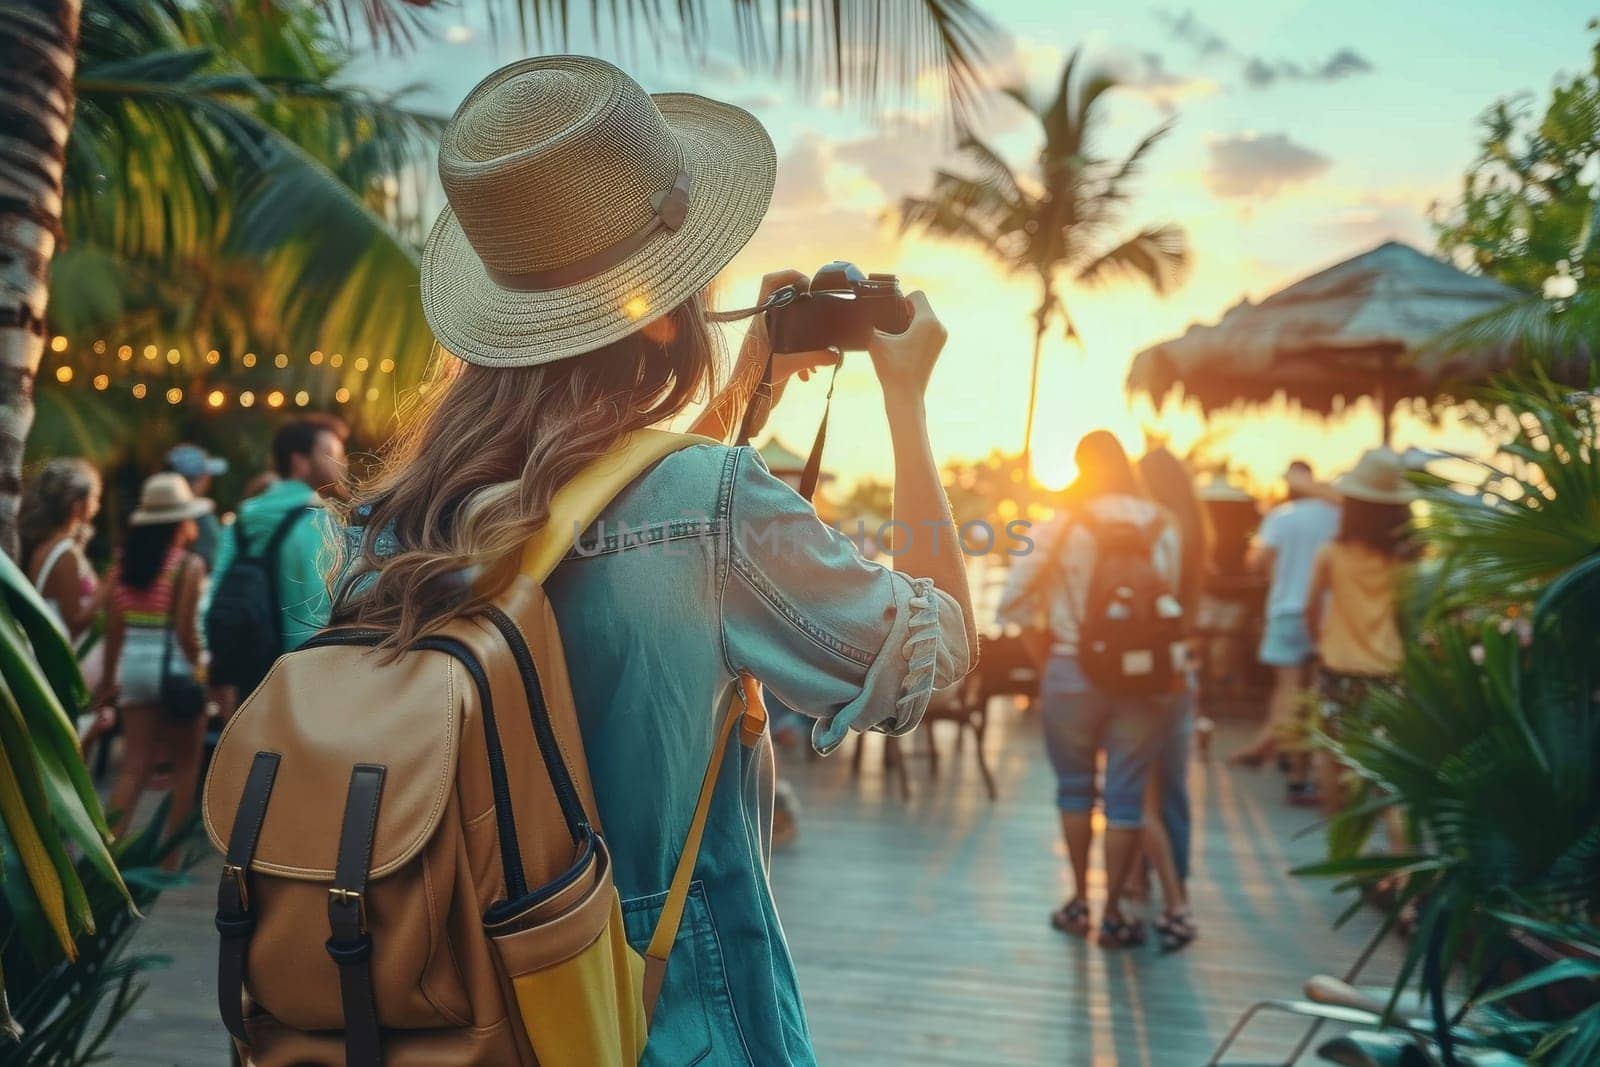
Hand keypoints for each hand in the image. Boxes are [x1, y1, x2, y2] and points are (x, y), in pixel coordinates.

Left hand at [728, 270, 838, 433]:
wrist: (741, 402)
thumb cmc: (753, 381)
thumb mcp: (787, 366)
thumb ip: (813, 358)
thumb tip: (835, 354)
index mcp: (762, 319)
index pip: (769, 283)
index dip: (787, 275)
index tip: (806, 282)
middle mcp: (764, 324)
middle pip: (784, 299)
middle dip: (804, 304)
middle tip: (819, 309)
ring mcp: (768, 338)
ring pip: (789, 322)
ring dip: (805, 332)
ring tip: (819, 348)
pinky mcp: (772, 354)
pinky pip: (791, 344)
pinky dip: (803, 354)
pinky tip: (808, 374)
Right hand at [867, 291, 944, 405]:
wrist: (905, 396)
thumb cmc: (892, 369)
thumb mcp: (874, 340)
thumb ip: (869, 322)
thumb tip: (857, 312)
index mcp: (929, 321)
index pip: (917, 295)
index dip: (900, 300)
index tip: (888, 312)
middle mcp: (939, 327)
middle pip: (920, 306)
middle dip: (903, 311)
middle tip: (889, 325)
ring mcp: (940, 338)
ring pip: (923, 317)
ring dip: (907, 321)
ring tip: (894, 335)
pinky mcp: (937, 348)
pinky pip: (926, 329)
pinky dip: (913, 331)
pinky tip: (900, 343)